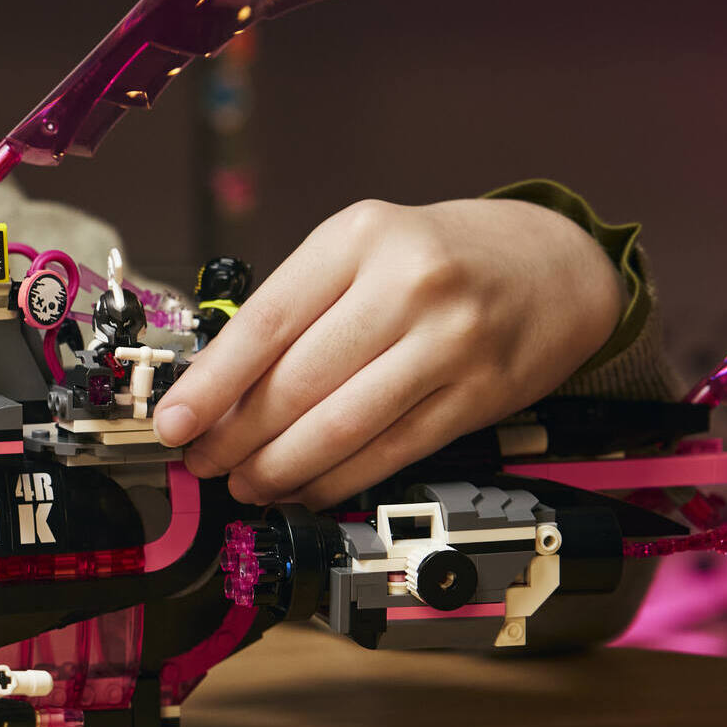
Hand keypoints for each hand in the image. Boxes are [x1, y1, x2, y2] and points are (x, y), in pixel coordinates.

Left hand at [152, 197, 623, 509]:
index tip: (172, 421)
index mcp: (359, 238)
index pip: (265, 322)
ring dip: (280, 468)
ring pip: (341, 426)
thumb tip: (217, 388)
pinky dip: (336, 480)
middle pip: (297, 383)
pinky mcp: (479, 395)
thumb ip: (297, 306)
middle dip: (236, 436)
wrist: (555, 263)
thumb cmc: (438, 257)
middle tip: (203, 461)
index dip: (211, 383)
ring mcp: (450, 343)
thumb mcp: (361, 248)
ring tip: (246, 483)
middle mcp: (407, 286)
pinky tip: (304, 488)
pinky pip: (390, 451)